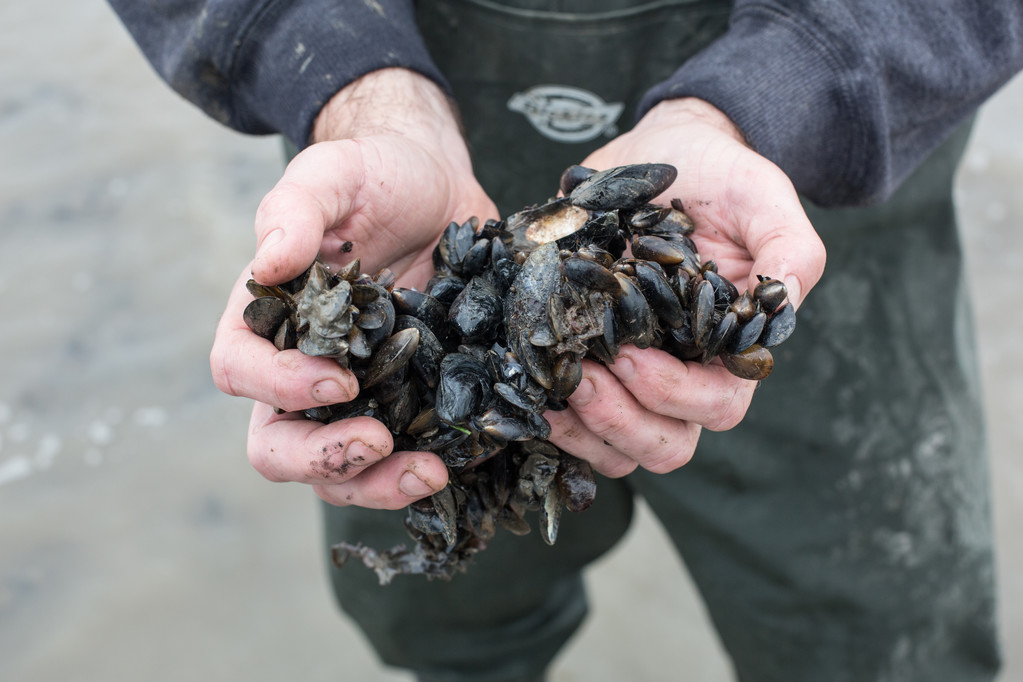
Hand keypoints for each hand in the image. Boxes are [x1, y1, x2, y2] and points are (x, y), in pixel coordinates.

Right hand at [210, 69, 497, 508]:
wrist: (437, 188)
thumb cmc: (375, 175)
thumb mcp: (335, 174)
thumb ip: (295, 210)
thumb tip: (269, 262)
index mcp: (268, 317)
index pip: (239, 368)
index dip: (277, 386)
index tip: (337, 380)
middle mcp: (300, 368)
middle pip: (278, 445)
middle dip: (323, 458)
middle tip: (379, 442)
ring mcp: (357, 395)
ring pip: (339, 472)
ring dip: (378, 484)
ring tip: (432, 472)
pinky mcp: (408, 402)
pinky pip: (404, 455)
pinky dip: (424, 468)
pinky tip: (462, 457)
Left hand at [546, 98, 825, 477]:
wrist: (664, 153)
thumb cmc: (720, 177)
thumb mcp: (763, 197)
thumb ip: (790, 248)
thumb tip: (785, 298)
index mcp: (727, 349)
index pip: (716, 405)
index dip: (673, 394)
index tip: (630, 356)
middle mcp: (680, 373)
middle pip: (665, 444)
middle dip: (620, 421)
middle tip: (581, 376)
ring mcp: (630, 377)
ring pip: (616, 448)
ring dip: (581, 428)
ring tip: (549, 382)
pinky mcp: (586, 360)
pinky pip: (570, 421)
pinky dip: (547, 412)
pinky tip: (525, 383)